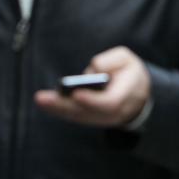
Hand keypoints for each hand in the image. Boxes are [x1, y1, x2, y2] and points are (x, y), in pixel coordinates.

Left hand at [34, 47, 150, 126]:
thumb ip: (111, 60)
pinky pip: (76, 116)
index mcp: (127, 95)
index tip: (76, 94)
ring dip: (58, 109)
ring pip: (80, 117)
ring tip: (41, 99)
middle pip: (89, 113)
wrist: (138, 94)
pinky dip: (60, 110)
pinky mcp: (93, 119)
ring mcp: (103, 119)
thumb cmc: (129, 72)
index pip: (110, 103)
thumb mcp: (127, 59)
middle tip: (43, 99)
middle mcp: (114, 112)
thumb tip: (93, 69)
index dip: (93, 100)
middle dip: (65, 106)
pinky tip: (45, 103)